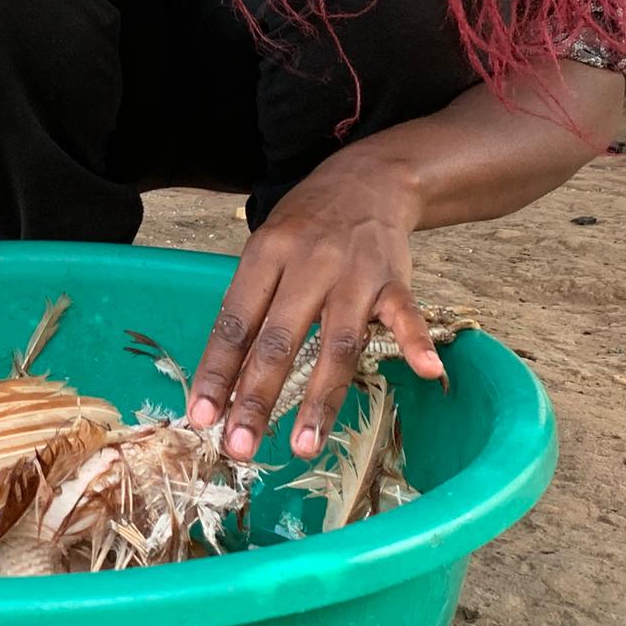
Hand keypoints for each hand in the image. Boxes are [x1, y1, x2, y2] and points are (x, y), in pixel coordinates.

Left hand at [185, 151, 447, 461]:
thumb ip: (252, 307)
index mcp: (265, 255)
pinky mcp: (394, 279)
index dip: (217, 371)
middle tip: (240, 446)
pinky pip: (405, 314)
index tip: (201, 417)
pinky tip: (424, 370)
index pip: (234, 322)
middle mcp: (306, 264)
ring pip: (336, 342)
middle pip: (279, 339)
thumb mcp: (265, 251)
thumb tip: (224, 379)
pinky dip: (416, 341)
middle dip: (257, 397)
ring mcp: (353, 273)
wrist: (368, 179)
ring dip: (320, 398)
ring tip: (303, 445)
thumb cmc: (305, 226)